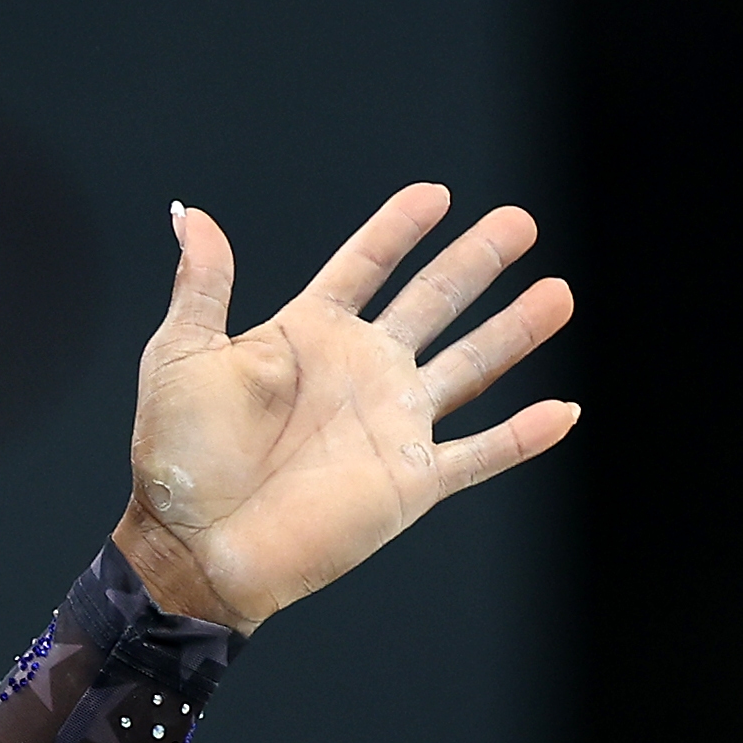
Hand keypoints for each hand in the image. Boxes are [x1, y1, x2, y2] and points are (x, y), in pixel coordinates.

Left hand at [112, 184, 575, 632]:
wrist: (194, 548)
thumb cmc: (176, 460)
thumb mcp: (179, 359)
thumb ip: (201, 286)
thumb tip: (190, 218)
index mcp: (306, 337)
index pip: (365, 268)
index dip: (398, 231)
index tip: (435, 194)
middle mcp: (357, 373)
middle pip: (433, 302)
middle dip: (476, 261)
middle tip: (519, 222)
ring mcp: (390, 425)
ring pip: (471, 366)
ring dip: (516, 330)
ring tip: (558, 292)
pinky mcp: (410, 481)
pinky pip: (481, 454)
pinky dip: (524, 436)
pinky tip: (566, 410)